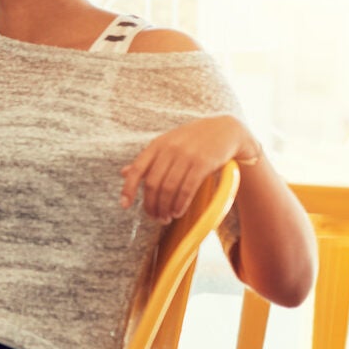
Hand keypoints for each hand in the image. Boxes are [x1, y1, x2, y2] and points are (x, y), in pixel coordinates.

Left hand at [120, 114, 259, 220]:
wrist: (225, 130)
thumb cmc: (192, 139)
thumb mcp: (167, 144)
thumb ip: (148, 160)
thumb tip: (123, 173)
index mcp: (157, 145)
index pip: (137, 169)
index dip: (128, 188)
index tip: (125, 205)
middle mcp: (169, 149)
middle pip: (153, 184)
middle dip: (151, 205)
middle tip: (154, 217)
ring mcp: (186, 155)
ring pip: (169, 189)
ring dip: (165, 208)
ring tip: (166, 218)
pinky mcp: (203, 163)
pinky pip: (187, 188)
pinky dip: (180, 204)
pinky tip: (178, 212)